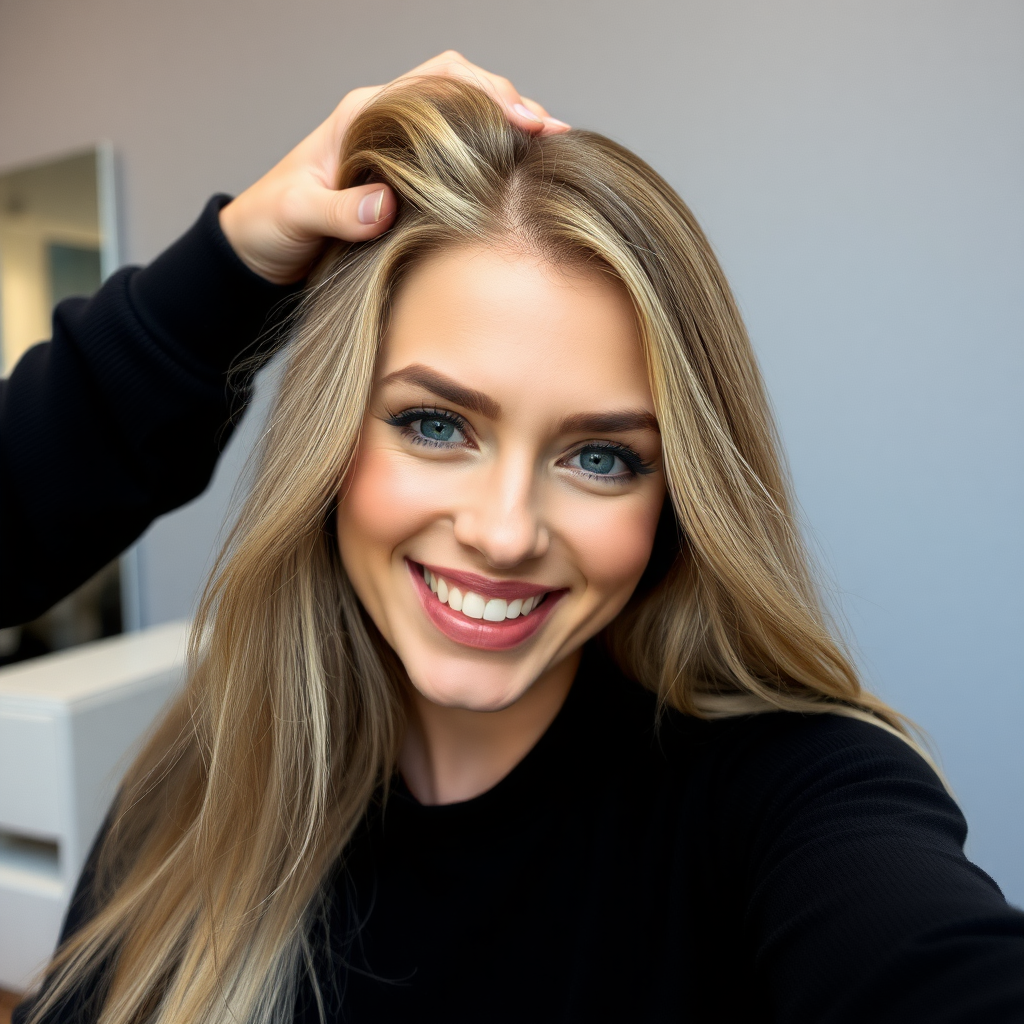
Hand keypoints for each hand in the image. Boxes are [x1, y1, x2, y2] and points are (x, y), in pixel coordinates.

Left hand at [219, 51, 569, 283]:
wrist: (256, 250)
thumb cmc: (270, 227)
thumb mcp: (295, 218)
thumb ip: (336, 212)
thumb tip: (384, 208)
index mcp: (365, 115)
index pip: (439, 82)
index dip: (488, 96)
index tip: (525, 125)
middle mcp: (388, 122)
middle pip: (464, 88)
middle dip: (512, 103)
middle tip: (553, 134)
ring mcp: (401, 148)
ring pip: (467, 118)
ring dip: (508, 128)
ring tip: (551, 151)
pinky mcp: (408, 179)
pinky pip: (460, 155)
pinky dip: (493, 158)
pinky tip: (518, 176)